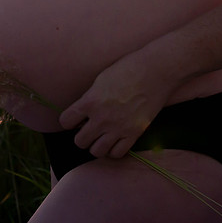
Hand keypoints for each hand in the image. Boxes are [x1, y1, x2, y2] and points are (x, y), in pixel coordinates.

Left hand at [58, 52, 177, 158]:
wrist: (155, 71)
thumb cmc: (127, 69)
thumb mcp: (101, 80)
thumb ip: (90, 98)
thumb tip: (83, 113)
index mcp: (90, 101)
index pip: (66, 121)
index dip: (68, 120)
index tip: (75, 119)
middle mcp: (101, 118)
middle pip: (79, 141)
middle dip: (82, 136)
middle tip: (89, 128)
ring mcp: (118, 128)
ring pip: (96, 152)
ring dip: (96, 145)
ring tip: (101, 137)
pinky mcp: (134, 133)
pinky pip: (117, 153)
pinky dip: (113, 150)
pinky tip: (115, 140)